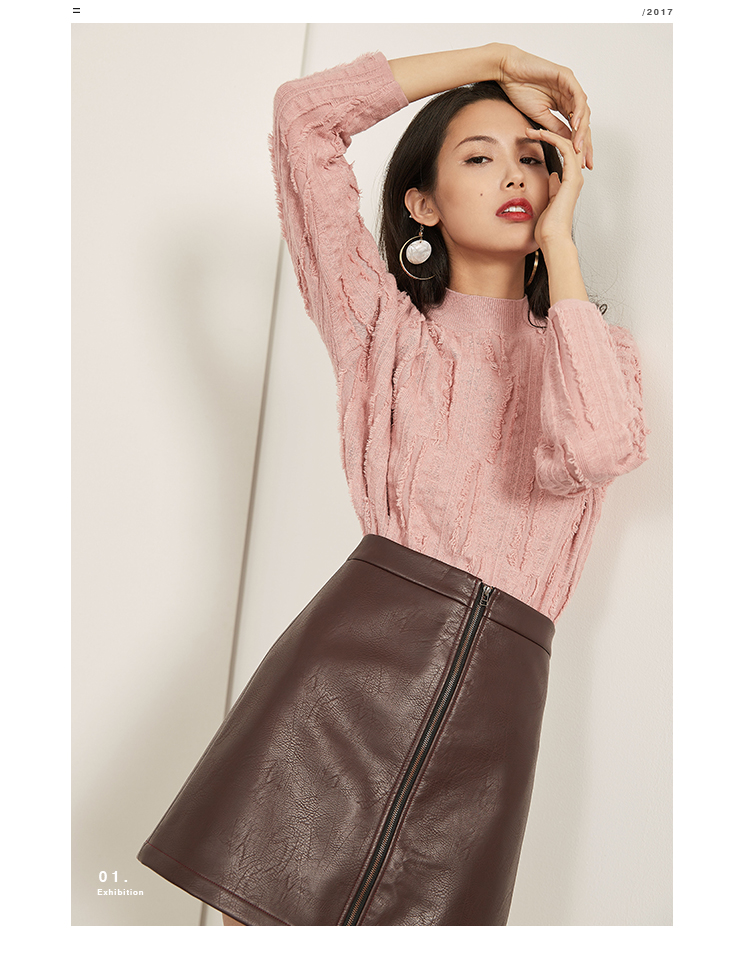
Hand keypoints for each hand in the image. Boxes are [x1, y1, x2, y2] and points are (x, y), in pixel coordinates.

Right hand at [496, 44, 592, 169]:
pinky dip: (578, 112)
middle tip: (585, 161)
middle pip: (584, 122)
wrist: (509, 72)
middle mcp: (570, 96)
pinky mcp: (567, 77)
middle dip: (586, 143)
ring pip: (583, 112)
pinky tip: (576, 125)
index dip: (579, 146)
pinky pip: (578, 97)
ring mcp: (570, 86)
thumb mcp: (540, 116)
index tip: (580, 163)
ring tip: (578, 147)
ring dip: (582, 131)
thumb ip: (555, 128)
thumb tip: (567, 142)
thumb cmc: (520, 90)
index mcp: (563, 105)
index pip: (576, 129)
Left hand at [527, 127, 584, 248]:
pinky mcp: (572, 177)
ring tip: (532, 129)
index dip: (549, 143)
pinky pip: (565, 149)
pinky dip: (553, 138)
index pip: (563, 155)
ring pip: (568, 143)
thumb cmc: (547, 228)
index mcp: (568, 183)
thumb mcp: (547, 202)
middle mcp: (574, 177)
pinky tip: (540, 134)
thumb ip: (552, 188)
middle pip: (568, 146)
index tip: (531, 139)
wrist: (552, 239)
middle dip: (550, 134)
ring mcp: (575, 177)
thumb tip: (552, 177)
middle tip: (531, 128)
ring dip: (549, 133)